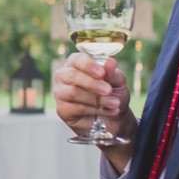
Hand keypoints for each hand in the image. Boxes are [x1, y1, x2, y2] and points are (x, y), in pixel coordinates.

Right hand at [53, 52, 136, 171]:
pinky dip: (94, 110)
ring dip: (96, 99)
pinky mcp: (62, 109)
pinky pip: (76, 108)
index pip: (77, 60)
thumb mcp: (118, 82)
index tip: (102, 73)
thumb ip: (112, 73)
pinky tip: (107, 111)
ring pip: (73, 93)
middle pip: (72, 76)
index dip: (88, 65)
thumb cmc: (113, 94)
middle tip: (108, 90)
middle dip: (92, 83)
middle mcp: (64, 76)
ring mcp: (61, 93)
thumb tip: (110, 62)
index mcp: (77, 64)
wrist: (114, 118)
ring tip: (114, 103)